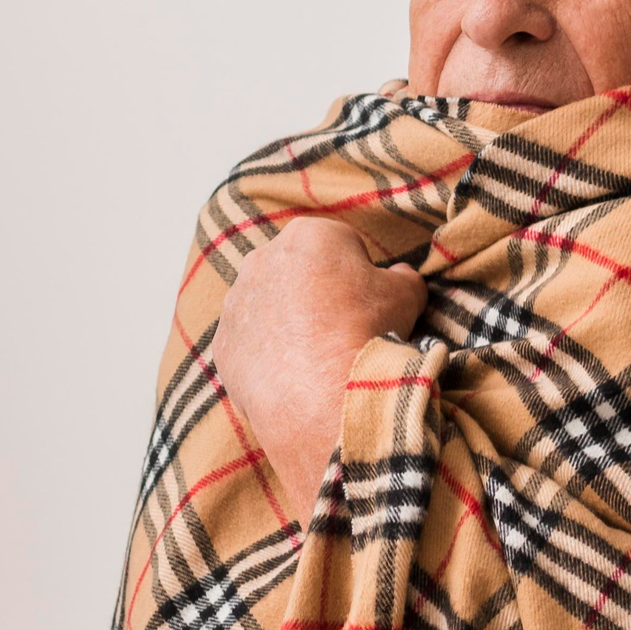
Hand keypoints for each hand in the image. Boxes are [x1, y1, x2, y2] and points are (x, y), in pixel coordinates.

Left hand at [212, 219, 427, 524]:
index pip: (341, 246)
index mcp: (309, 235)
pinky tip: (293, 377)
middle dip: (316, 295)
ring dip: (289, 325)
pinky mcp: (223, 344)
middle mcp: (262, 259)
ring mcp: (236, 303)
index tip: (368, 305)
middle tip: (343, 331)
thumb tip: (399, 276)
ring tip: (317, 358)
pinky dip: (267, 357)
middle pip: (298, 274)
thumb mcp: (407, 295)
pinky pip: (249, 344)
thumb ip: (403, 276)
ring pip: (268, 308)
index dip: (360, 277)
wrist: (324, 394)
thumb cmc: (367, 333)